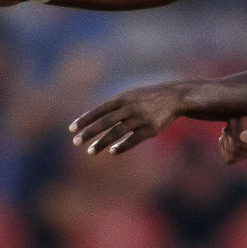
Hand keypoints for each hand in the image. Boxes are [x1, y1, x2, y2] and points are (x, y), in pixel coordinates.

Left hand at [69, 82, 187, 154]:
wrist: (174, 97)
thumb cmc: (148, 98)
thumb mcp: (131, 96)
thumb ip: (115, 106)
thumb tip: (97, 116)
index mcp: (122, 98)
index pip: (99, 110)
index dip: (85, 119)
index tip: (72, 129)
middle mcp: (129, 107)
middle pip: (105, 121)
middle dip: (89, 132)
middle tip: (75, 142)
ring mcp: (140, 118)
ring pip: (117, 132)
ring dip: (102, 143)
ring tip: (90, 152)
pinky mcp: (151, 129)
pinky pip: (133, 139)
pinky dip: (122, 146)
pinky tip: (112, 152)